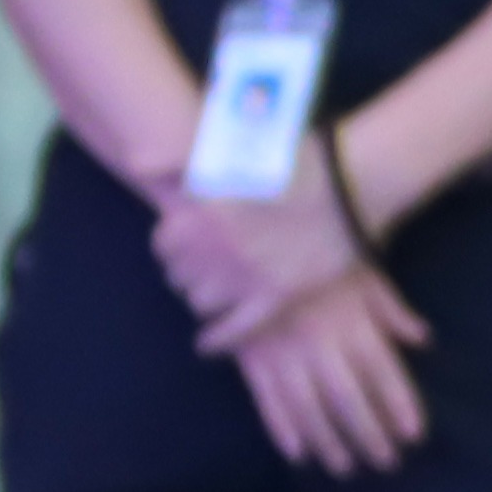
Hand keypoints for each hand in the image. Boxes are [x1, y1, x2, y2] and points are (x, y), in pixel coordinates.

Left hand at [151, 171, 369, 353]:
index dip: (173, 243)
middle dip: (186, 271)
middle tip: (203, 266)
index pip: (163, 242)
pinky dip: (216, 339)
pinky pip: (233, 330)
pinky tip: (206, 342)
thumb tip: (138, 162)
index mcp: (202, 210)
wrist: (352, 181)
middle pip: (178, 274)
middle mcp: (216, 247)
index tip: (183, 241)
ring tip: (212, 292)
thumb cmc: (297, 160)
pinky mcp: (275, 297)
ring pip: (200, 302)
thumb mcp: (235, 150)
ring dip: (202, 298)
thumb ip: (181, 160)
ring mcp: (245, 275)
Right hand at [222, 264, 432, 475]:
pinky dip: (283, 431)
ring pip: (310, 409)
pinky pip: (268, 402)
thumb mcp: (363, 275)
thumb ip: (393, 310)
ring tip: (345, 467)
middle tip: (385, 463)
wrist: (256, 244)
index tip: (414, 435)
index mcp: (352, 321)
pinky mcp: (252, 359)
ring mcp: (284, 353)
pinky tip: (298, 455)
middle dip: (369, 435)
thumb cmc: (319, 261)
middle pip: (349, 399)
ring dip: (329, 442)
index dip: (400, 405)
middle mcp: (321, 342)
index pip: (383, 372)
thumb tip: (423, 340)